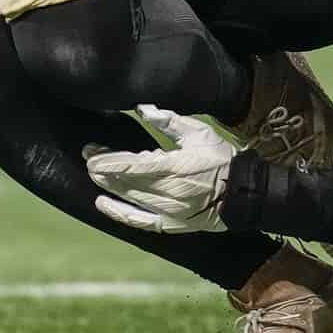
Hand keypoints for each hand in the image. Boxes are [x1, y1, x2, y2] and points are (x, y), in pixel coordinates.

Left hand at [84, 105, 236, 234]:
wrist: (243, 192)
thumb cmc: (222, 158)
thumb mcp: (199, 132)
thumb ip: (170, 121)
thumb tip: (144, 109)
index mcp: (176, 167)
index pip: (134, 165)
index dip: (110, 160)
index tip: (92, 153)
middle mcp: (169, 192)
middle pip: (127, 181)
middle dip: (104, 169)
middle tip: (89, 156)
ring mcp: (169, 210)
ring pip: (130, 197)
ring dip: (109, 186)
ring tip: (94, 174)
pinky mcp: (170, 223)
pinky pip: (139, 220)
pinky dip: (119, 213)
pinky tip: (102, 204)